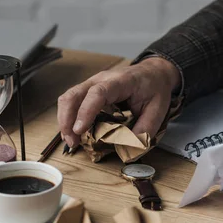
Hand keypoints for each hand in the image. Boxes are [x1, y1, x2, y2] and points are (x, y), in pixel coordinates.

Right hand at [57, 57, 180, 147]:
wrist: (153, 73)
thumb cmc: (155, 89)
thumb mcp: (158, 110)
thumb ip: (144, 130)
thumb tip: (127, 149)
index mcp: (120, 81)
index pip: (98, 93)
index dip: (86, 111)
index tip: (80, 130)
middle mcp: (101, 79)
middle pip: (74, 94)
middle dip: (67, 119)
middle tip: (72, 142)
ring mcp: (92, 83)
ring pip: (69, 97)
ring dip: (65, 120)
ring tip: (71, 141)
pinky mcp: (89, 90)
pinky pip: (72, 101)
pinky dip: (69, 118)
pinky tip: (74, 133)